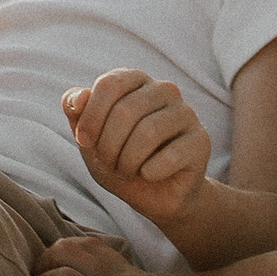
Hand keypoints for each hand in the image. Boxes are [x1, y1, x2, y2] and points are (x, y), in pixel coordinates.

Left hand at [62, 68, 210, 231]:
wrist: (155, 195)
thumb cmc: (119, 159)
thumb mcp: (88, 138)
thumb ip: (76, 111)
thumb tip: (79, 96)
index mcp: (135, 80)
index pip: (109, 84)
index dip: (91, 117)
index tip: (84, 142)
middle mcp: (164, 89)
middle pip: (126, 111)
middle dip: (108, 147)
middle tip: (110, 164)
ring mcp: (185, 113)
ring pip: (148, 132)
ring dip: (127, 161)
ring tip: (128, 170)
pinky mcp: (200, 140)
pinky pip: (170, 156)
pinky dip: (150, 172)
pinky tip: (149, 175)